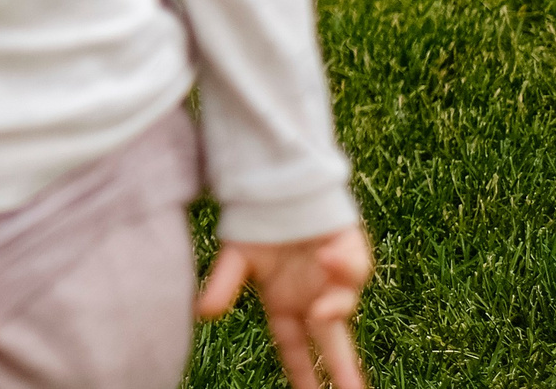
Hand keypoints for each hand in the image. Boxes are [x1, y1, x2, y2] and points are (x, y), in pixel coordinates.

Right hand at [196, 226, 370, 388]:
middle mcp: (313, 298)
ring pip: (344, 303)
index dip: (304, 375)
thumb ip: (223, 285)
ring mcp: (335, 278)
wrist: (277, 186)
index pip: (296, 349)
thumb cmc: (257, 224)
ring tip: (322, 313)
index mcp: (286, 306)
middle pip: (332, 341)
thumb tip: (202, 312)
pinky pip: (354, 266)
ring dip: (335, 308)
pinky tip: (327, 259)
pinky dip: (342, 267)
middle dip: (344, 371)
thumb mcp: (235, 257)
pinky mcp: (352, 252)